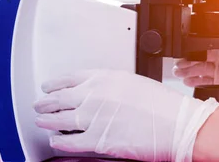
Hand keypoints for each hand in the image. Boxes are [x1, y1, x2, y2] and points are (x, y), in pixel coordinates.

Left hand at [33, 69, 218, 161]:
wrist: (177, 124)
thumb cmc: (164, 106)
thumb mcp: (135, 84)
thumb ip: (112, 87)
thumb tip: (98, 94)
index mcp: (107, 78)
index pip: (71, 78)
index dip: (56, 83)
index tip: (49, 86)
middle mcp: (96, 95)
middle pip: (60, 98)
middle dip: (46, 102)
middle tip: (40, 104)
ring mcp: (93, 118)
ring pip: (58, 119)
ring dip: (47, 120)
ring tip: (42, 121)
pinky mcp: (96, 140)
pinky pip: (69, 141)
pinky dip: (59, 141)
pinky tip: (56, 140)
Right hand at [173, 49, 218, 119]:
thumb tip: (218, 48)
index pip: (213, 46)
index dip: (199, 49)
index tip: (188, 53)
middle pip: (204, 57)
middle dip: (189, 60)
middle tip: (179, 65)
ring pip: (202, 69)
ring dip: (190, 70)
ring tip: (179, 73)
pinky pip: (206, 81)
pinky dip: (195, 81)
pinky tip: (188, 81)